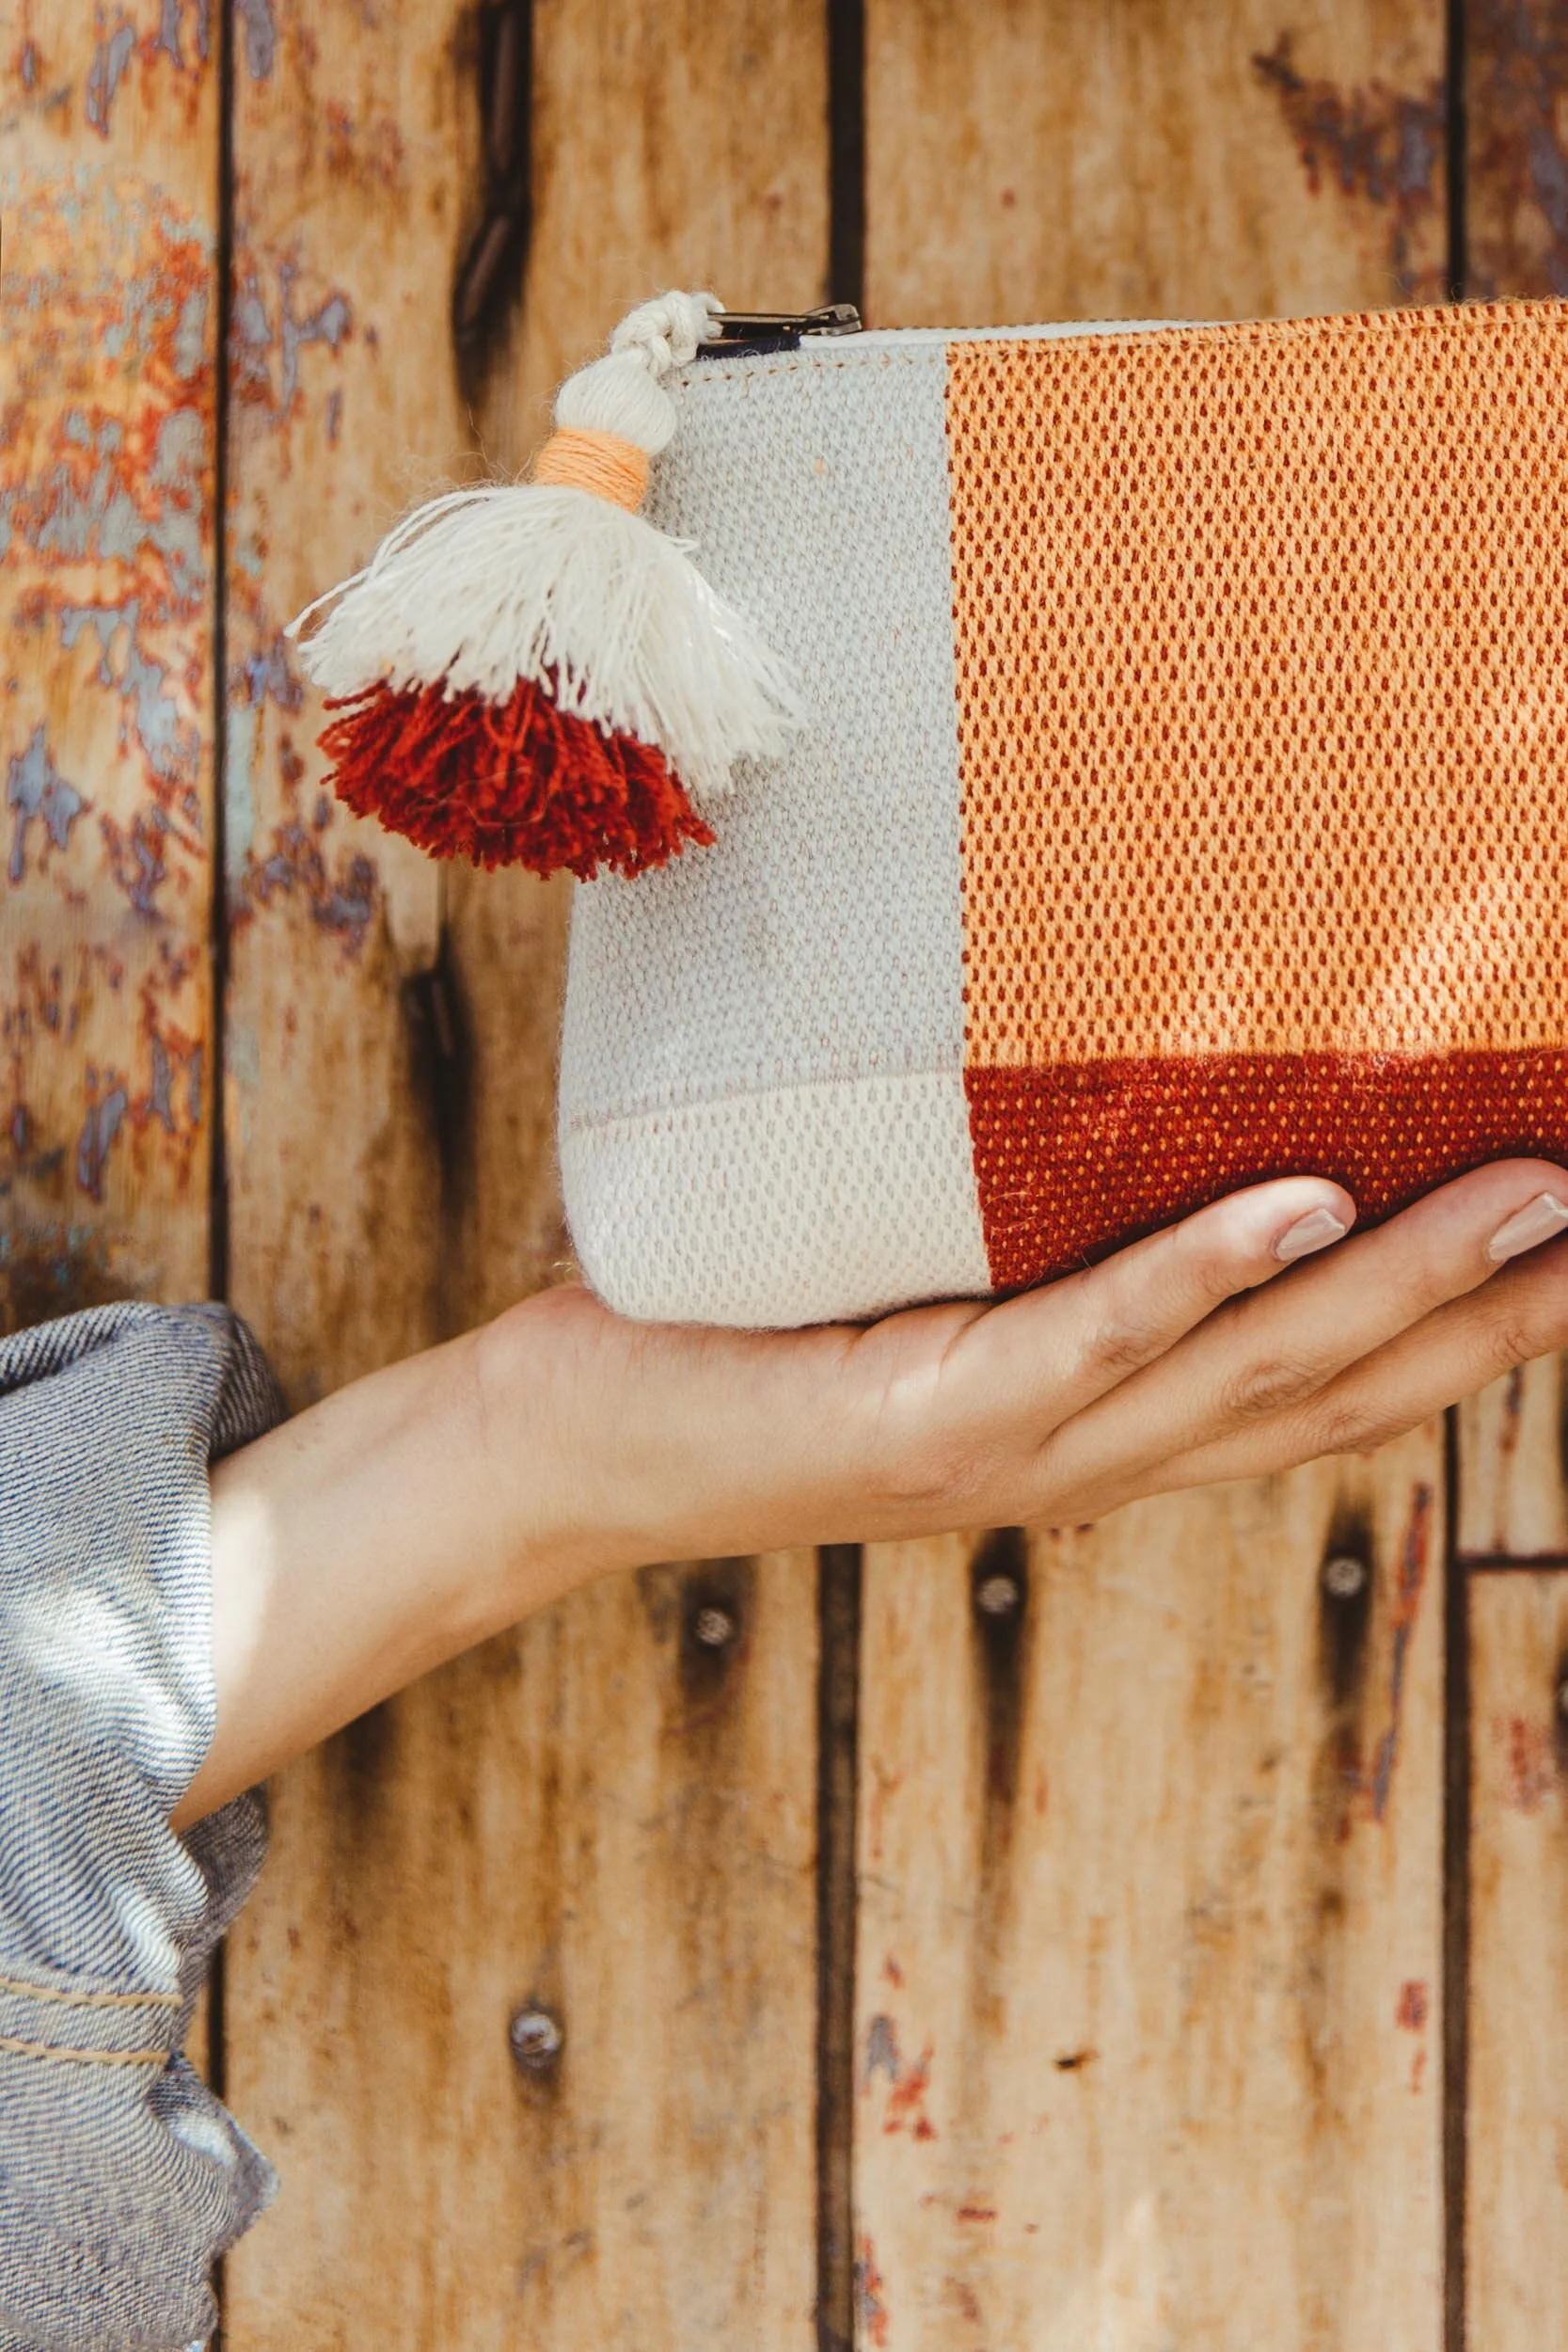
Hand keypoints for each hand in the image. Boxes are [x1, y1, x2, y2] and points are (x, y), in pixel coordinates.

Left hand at [509, 1160, 1567, 1558]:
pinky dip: (1201, 1279)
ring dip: (1405, 1284)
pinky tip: (1303, 1206)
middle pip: (1338, 1391)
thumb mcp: (937, 1292)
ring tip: (1532, 1189)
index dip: (1480, 1329)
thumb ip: (1043, 1244)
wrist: (577, 1444)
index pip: (1334, 1390)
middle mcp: (1092, 1459)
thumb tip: (1133, 1101)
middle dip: (1497, 1307)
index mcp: (1111, 1430)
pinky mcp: (922, 1419)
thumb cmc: (756, 1341)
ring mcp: (1017, 1451)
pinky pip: (1086, 1341)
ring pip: (1251, 1372)